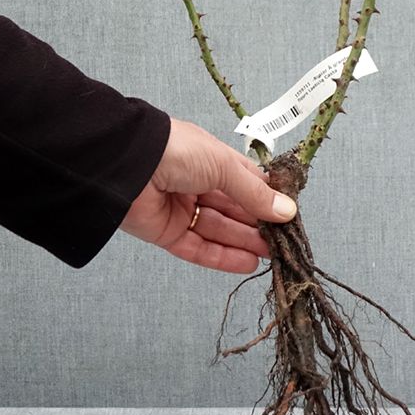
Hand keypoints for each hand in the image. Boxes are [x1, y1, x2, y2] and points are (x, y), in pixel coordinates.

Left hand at [119, 117, 295, 272]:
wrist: (126, 164)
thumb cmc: (177, 151)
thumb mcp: (224, 167)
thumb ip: (255, 194)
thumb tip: (287, 211)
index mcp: (213, 160)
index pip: (247, 182)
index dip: (268, 199)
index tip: (289, 215)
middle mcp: (198, 183)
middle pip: (235, 209)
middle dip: (258, 225)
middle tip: (283, 242)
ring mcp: (182, 208)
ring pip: (219, 230)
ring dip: (245, 242)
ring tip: (271, 255)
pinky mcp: (167, 232)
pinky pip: (199, 248)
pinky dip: (222, 256)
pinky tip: (246, 263)